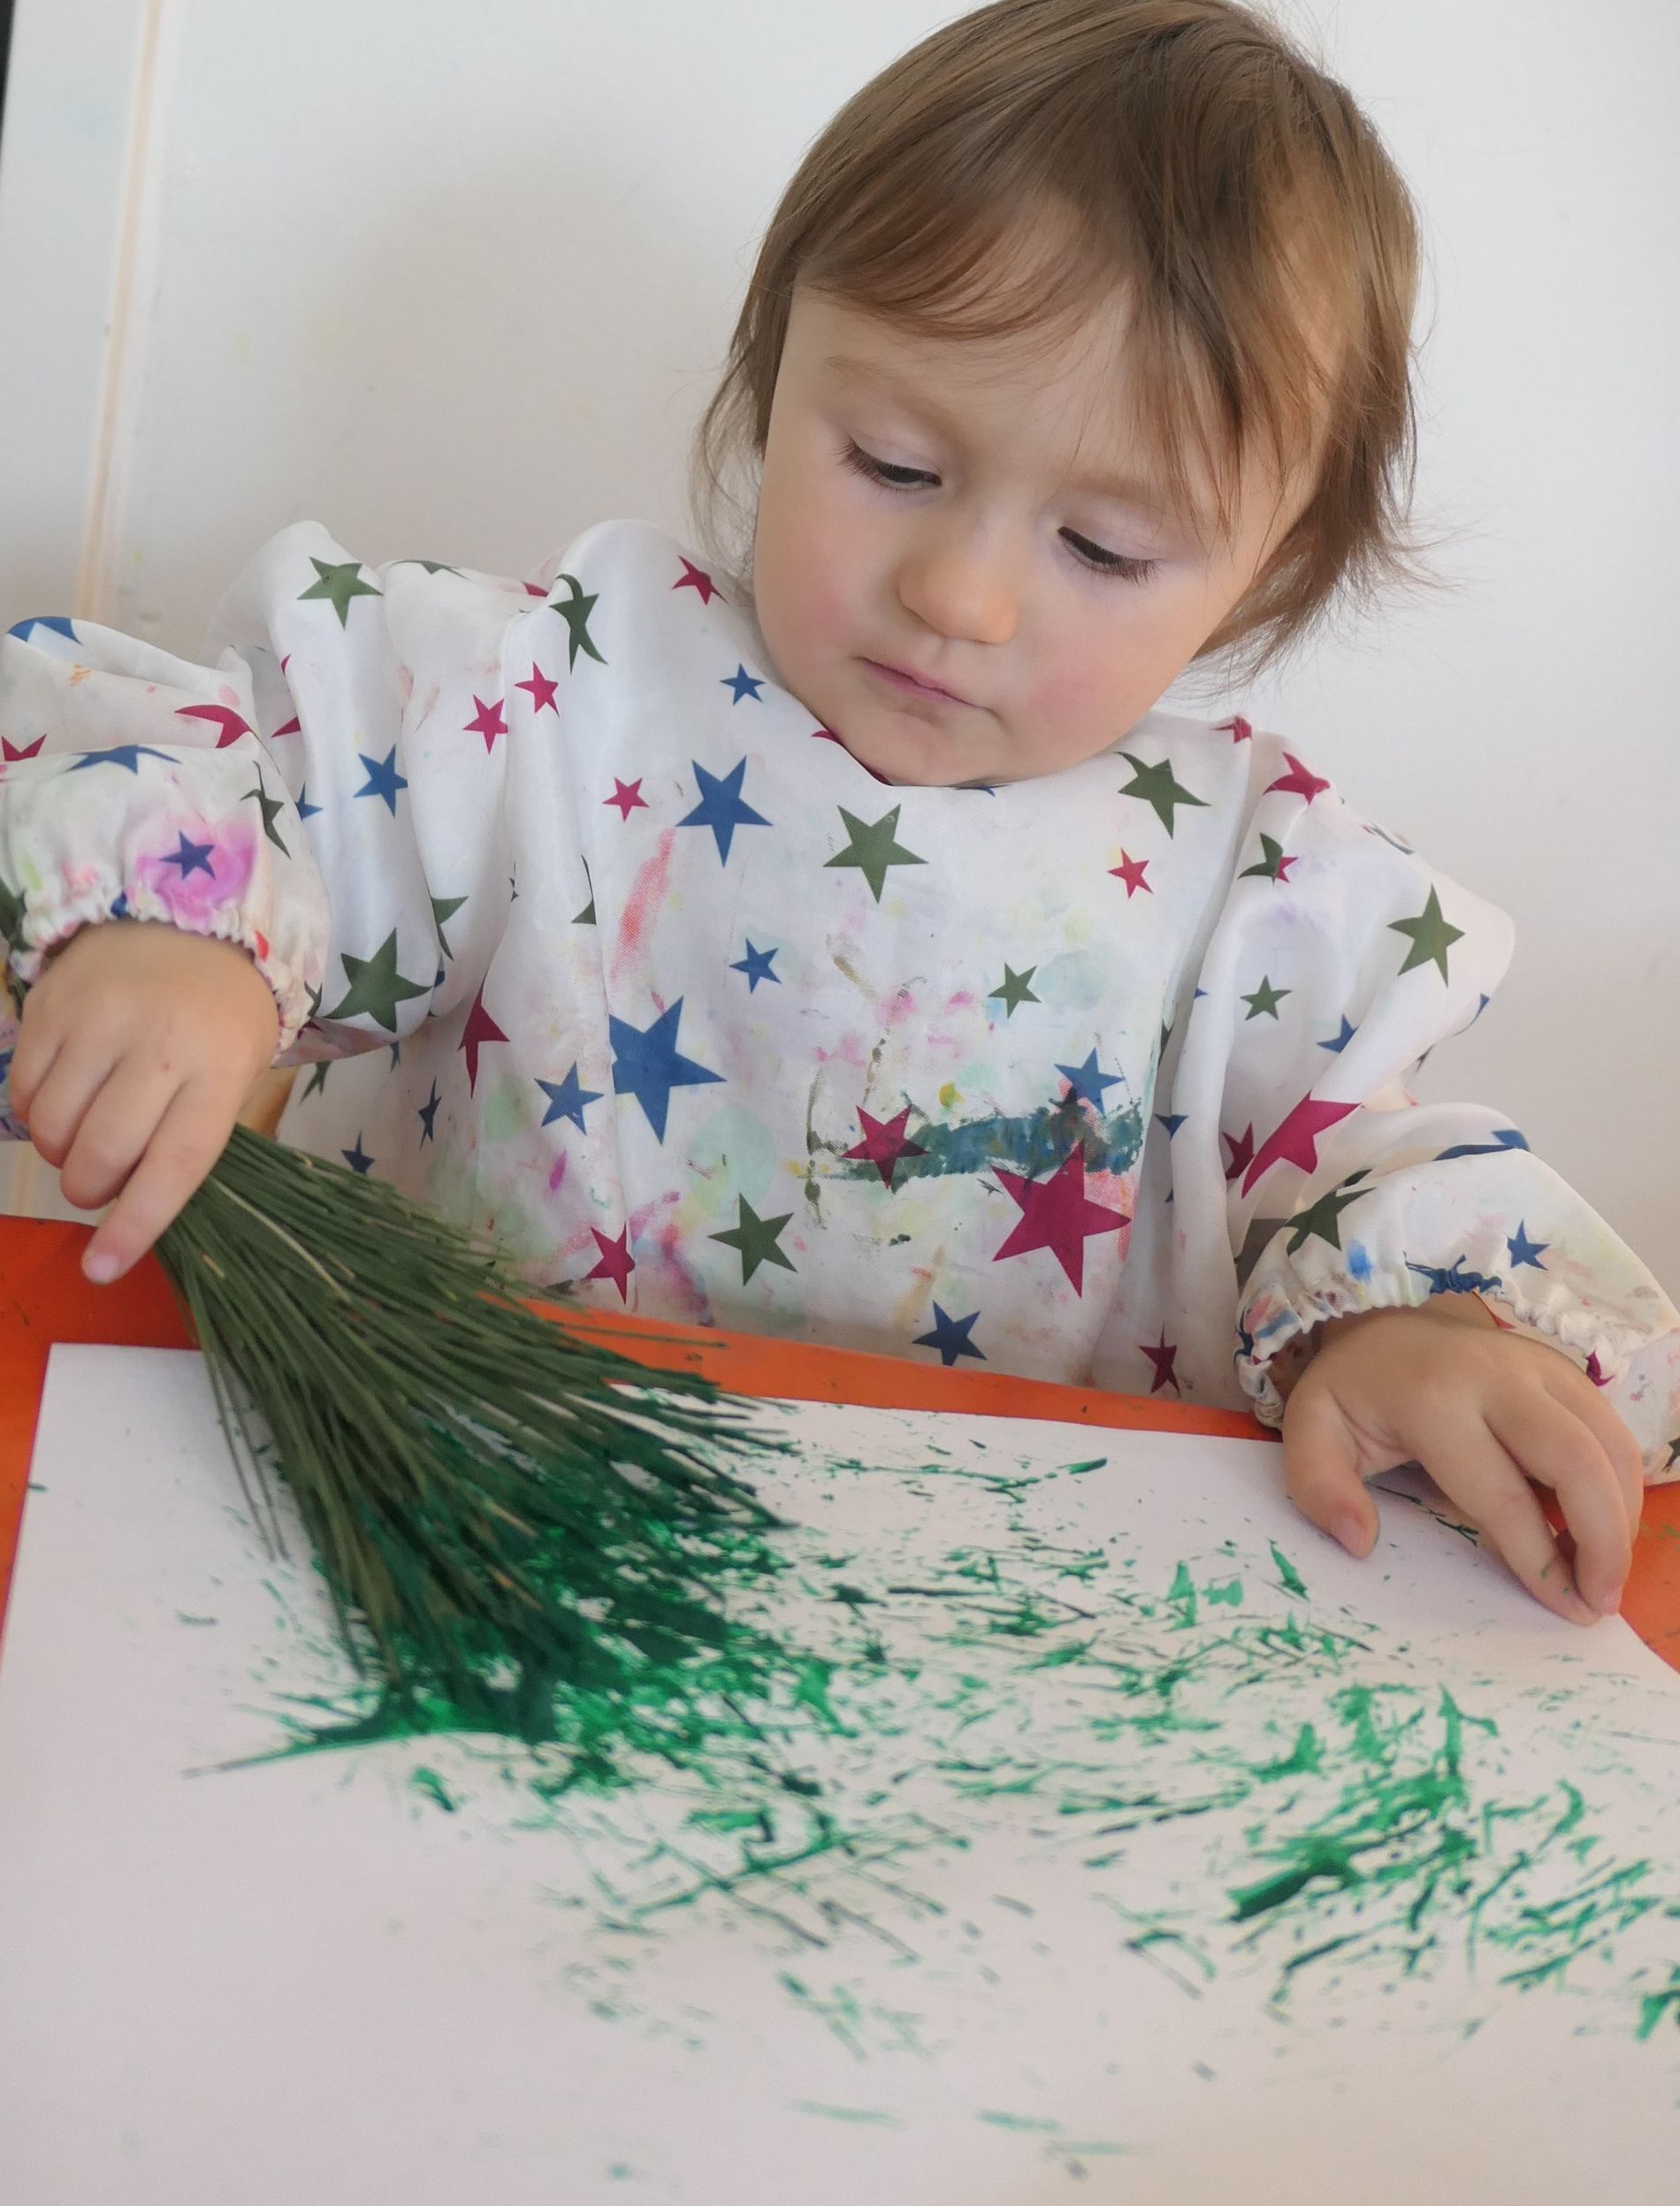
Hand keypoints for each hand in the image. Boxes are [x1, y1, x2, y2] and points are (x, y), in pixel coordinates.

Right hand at [8, 918, 279, 1282]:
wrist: (189, 919)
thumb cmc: (219, 1017)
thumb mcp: (235, 1072)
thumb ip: (191, 1136)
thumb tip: (132, 1212)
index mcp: (220, 1069)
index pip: (175, 1164)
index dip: (136, 1225)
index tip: (102, 1269)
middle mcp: (160, 1043)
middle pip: (101, 1153)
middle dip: (90, 1188)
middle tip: (99, 1180)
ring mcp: (100, 1019)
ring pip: (51, 1127)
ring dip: (59, 1151)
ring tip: (85, 1131)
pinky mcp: (51, 1003)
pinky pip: (23, 1091)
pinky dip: (35, 1112)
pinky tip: (65, 1093)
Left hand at [1279, 1295, 1643, 1625]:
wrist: (1382, 1323)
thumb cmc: (1354, 1390)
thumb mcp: (1312, 1430)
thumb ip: (1319, 1486)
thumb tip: (1359, 1541)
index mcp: (1434, 1399)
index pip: (1500, 1492)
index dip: (1536, 1556)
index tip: (1562, 1606)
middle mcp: (1498, 1376)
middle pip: (1578, 1461)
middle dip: (1603, 1539)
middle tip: (1601, 1601)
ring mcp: (1539, 1365)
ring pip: (1610, 1442)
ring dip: (1622, 1514)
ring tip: (1606, 1572)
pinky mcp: (1564, 1367)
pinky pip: (1613, 1428)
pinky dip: (1621, 1483)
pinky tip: (1602, 1524)